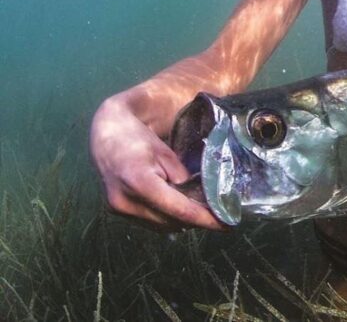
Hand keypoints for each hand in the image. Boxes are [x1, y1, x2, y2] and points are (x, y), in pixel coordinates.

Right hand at [89, 97, 224, 230]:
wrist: (106, 135)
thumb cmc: (138, 139)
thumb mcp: (166, 155)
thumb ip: (183, 179)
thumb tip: (201, 200)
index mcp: (140, 182)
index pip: (179, 210)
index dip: (205, 220)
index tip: (225, 225)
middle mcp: (127, 201)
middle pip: (171, 221)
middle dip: (196, 220)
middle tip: (217, 213)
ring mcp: (119, 209)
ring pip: (161, 226)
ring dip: (181, 220)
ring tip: (200, 209)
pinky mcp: (117, 211)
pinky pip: (150, 222)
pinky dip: (167, 217)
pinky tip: (178, 206)